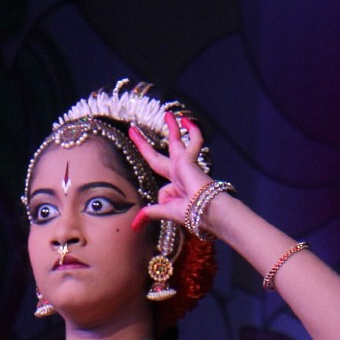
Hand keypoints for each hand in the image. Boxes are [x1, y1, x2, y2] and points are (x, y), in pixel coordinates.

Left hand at [126, 113, 211, 234]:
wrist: (207, 210)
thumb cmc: (191, 214)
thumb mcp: (165, 212)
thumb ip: (150, 213)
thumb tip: (134, 225)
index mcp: (174, 189)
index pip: (160, 186)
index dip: (154, 193)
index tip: (143, 182)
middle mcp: (178, 175)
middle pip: (156, 157)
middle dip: (144, 145)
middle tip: (132, 130)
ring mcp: (184, 166)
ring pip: (176, 142)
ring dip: (173, 128)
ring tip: (168, 114)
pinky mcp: (188, 159)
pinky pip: (194, 141)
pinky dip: (193, 132)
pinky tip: (186, 120)